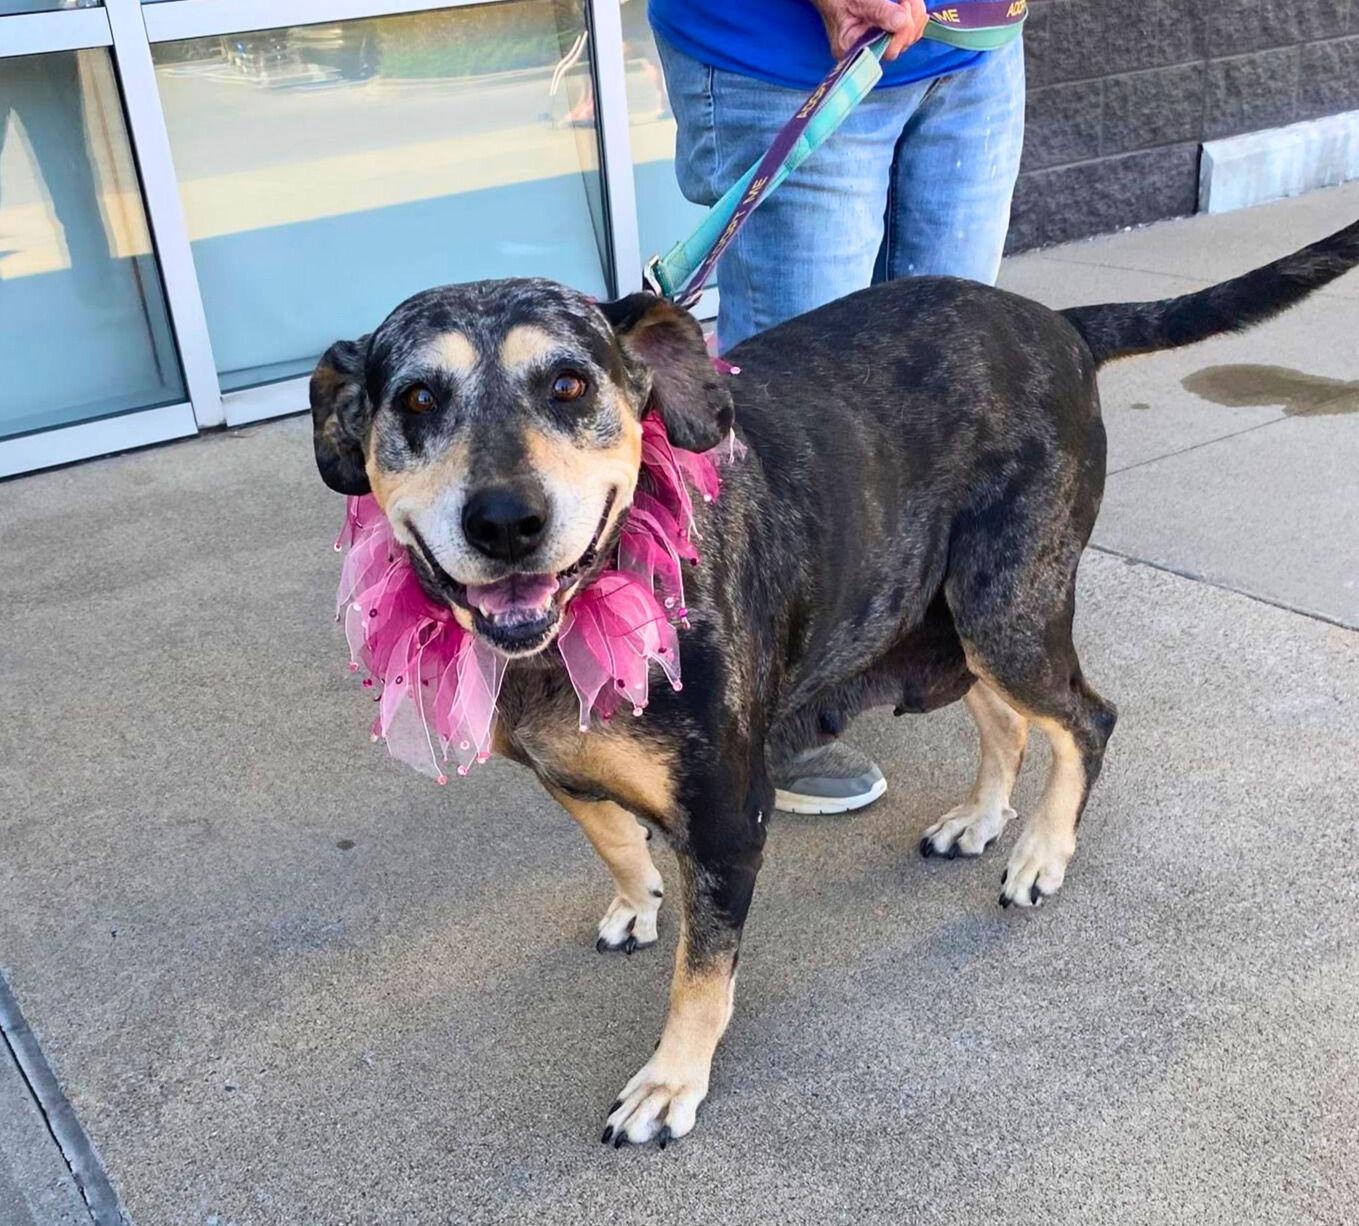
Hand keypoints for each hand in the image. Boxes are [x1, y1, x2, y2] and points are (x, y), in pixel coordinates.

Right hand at [810, 0, 928, 59]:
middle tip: (906, 0)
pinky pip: (907, 31)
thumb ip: (878, 10)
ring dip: (915, 15)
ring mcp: (875, 41)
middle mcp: (864, 49)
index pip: (887, 50)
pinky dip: (914, 16)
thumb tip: (902, 22)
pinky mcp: (884, 32)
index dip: (901, 31)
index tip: (903, 6)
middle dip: (911, 20)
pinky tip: (910, 3)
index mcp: (852, 47)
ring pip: (908, 37)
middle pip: (901, 45)